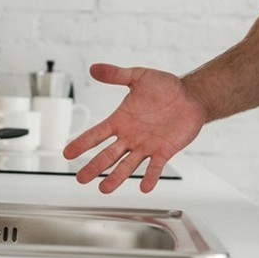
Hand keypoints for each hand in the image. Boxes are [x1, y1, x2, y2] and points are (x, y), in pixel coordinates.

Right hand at [63, 63, 206, 193]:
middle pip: (108, 155)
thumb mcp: (138, 77)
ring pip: (127, 165)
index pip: (96, 134)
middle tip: (81, 178)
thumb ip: (116, 75)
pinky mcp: (163, 151)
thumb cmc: (165, 87)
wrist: (191, 96)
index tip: (67, 154)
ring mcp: (146, 146)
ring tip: (104, 189)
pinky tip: (144, 187)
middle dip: (94, 167)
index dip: (82, 143)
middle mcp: (130, 136)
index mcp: (121, 120)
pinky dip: (150, 177)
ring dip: (116, 177)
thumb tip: (93, 68)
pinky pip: (155, 167)